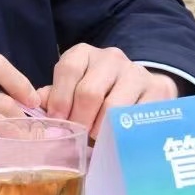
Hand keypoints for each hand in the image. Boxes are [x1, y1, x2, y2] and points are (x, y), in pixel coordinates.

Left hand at [38, 44, 179, 137]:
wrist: (138, 87)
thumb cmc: (97, 93)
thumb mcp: (72, 89)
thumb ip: (54, 98)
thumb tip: (36, 111)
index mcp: (84, 54)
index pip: (68, 69)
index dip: (59, 100)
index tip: (57, 124)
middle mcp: (111, 58)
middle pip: (90, 92)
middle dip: (80, 121)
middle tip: (78, 138)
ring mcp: (136, 72)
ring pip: (114, 107)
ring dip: (101, 130)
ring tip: (96, 140)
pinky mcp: (158, 89)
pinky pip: (137, 117)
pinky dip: (124, 132)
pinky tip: (118, 139)